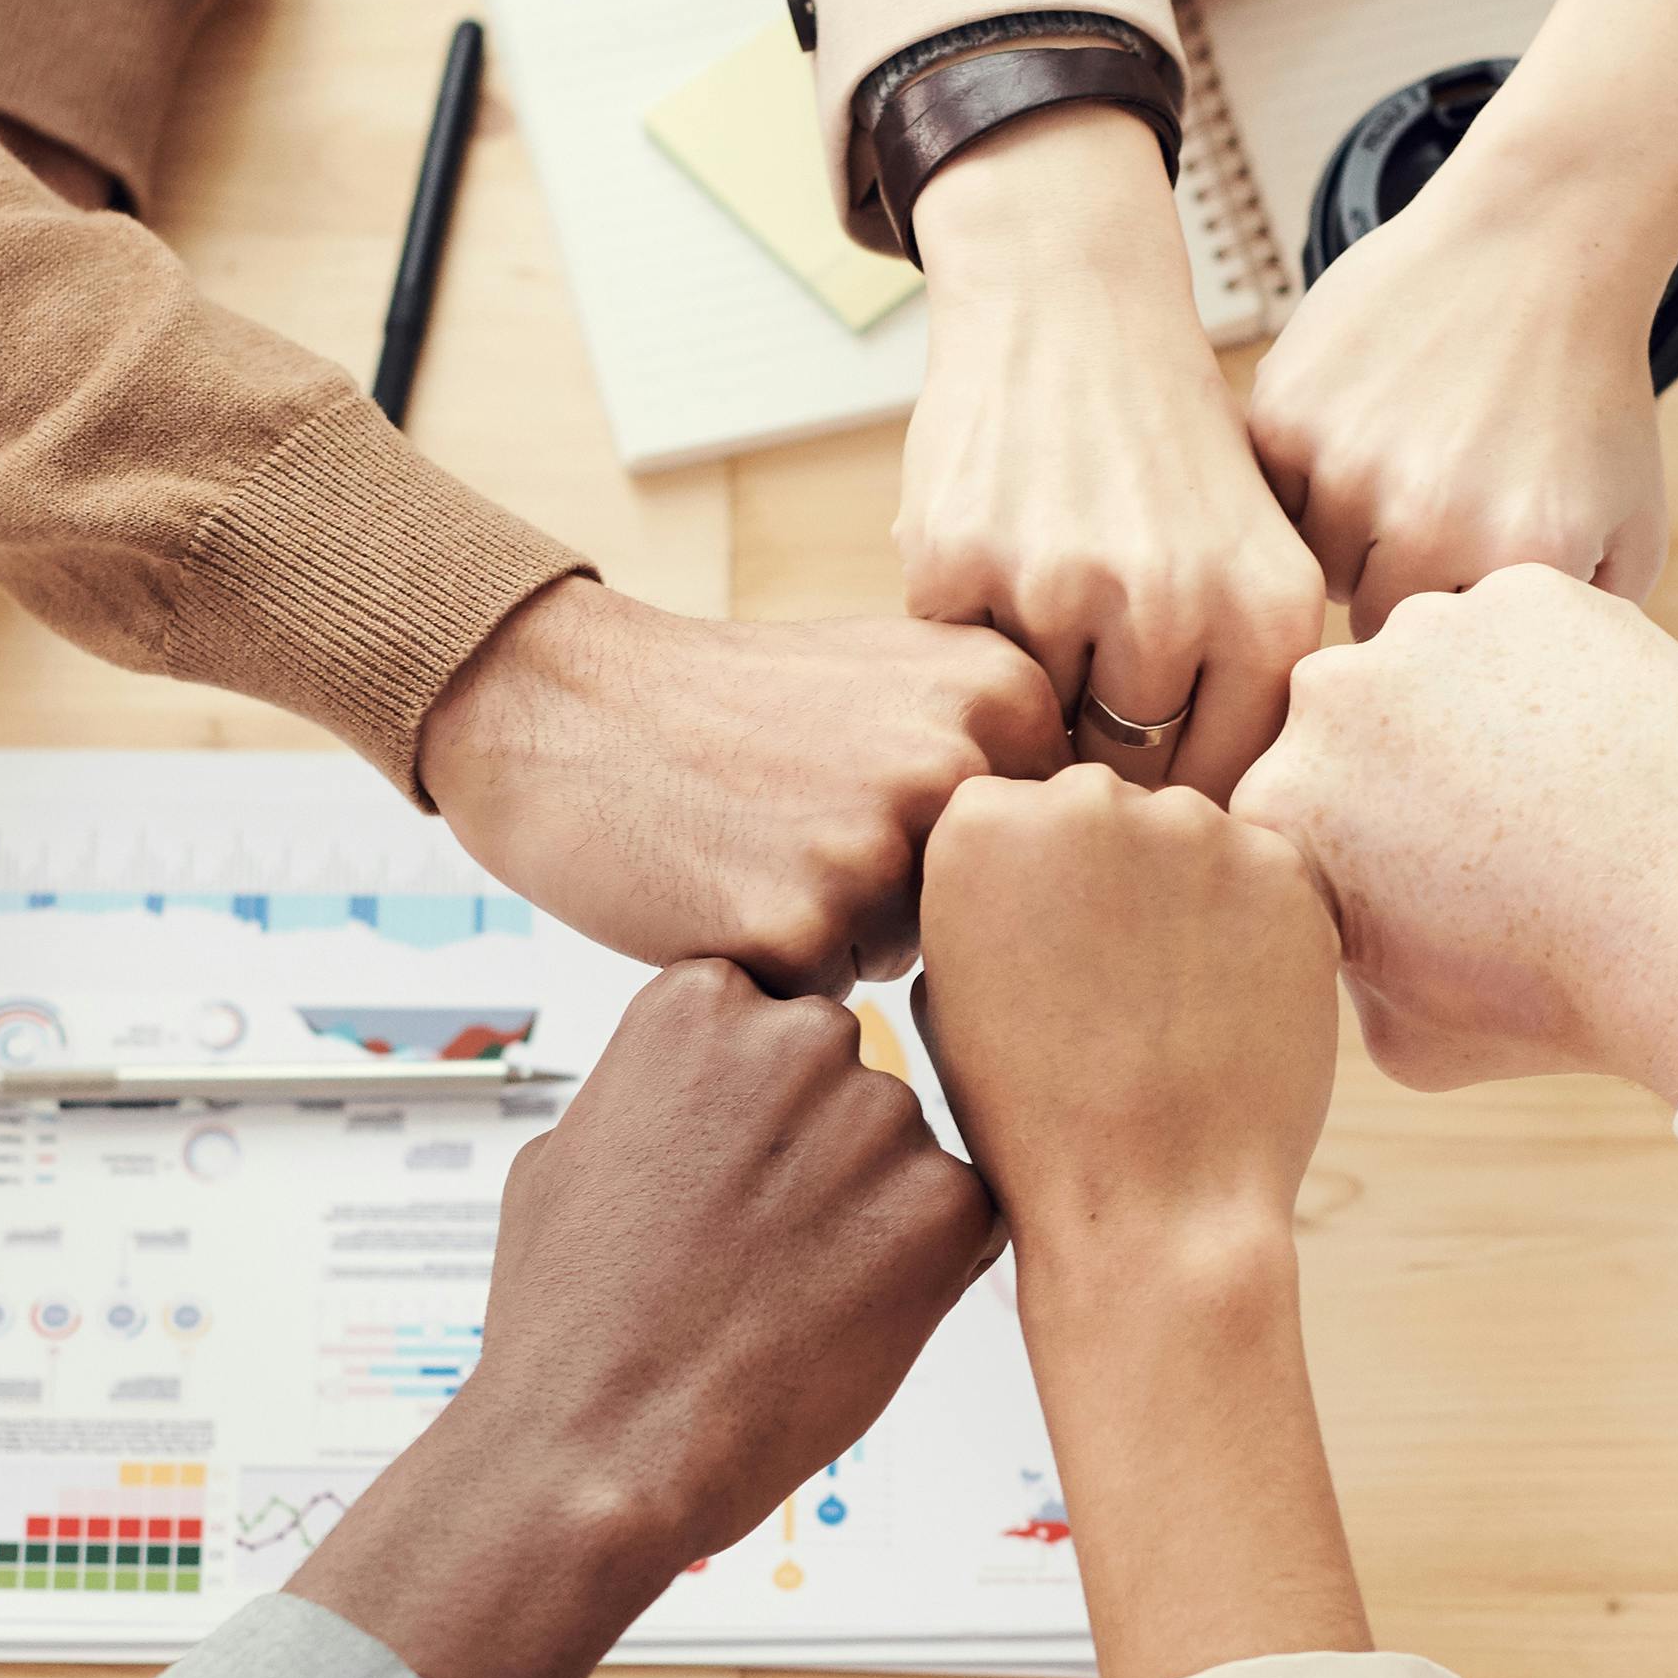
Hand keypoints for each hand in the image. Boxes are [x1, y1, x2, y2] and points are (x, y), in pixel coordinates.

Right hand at [286, 960, 1003, 1677]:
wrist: (603, 1454)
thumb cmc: (571, 1320)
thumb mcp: (569, 1152)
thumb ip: (656, 1089)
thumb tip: (701, 1086)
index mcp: (699, 1001)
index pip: (769, 1019)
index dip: (751, 1111)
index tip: (722, 1175)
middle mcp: (800, 1036)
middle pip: (846, 1076)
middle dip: (818, 1151)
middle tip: (758, 1246)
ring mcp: (882, 1117)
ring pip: (902, 1153)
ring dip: (869, 1213)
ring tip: (786, 1297)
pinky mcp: (950, 1206)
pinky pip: (959, 1220)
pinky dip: (918, 1271)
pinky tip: (838, 1322)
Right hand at [418, 579, 1063, 991]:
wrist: (567, 707)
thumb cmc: (738, 707)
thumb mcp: (898, 680)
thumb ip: (1006, 751)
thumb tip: (1109, 861)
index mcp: (1002, 694)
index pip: (1048, 848)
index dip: (972, 857)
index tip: (890, 810)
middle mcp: (957, 767)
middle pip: (992, 913)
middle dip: (918, 903)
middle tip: (810, 829)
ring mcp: (878, 849)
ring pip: (915, 963)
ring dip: (849, 938)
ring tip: (764, 850)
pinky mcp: (799, 928)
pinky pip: (827, 997)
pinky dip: (777, 967)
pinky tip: (723, 889)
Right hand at [897, 105, 1321, 797]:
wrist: (1069, 306)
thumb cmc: (1168, 452)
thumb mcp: (1254, 557)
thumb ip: (1246, 691)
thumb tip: (1217, 851)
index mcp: (1269, 615)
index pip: (1220, 789)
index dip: (1177, 797)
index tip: (1152, 778)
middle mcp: (1175, 605)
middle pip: (1122, 773)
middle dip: (1098, 754)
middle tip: (1085, 701)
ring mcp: (1060, 584)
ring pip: (1031, 729)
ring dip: (1025, 698)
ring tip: (1042, 619)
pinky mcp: (957, 563)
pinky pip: (954, 667)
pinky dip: (964, 638)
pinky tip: (992, 568)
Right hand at [916, 769, 1365, 1677]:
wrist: (1152, 1206)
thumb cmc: (1030, 1121)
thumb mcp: (948, 995)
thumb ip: (979, 896)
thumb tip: (1028, 858)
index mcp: (977, 822)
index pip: (1013, 814)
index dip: (1033, 896)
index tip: (1044, 964)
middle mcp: (1084, 796)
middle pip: (1104, 812)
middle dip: (1109, 882)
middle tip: (1115, 990)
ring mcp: (1193, 825)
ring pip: (1190, 839)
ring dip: (1185, 900)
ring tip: (1173, 1010)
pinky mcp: (1284, 866)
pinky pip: (1265, 875)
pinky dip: (1254, 930)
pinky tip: (1227, 1010)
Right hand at [1237, 567, 1677, 1098]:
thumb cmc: (1557, 994)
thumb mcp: (1401, 1035)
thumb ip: (1339, 964)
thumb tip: (1340, 922)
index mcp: (1280, 804)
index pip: (1295, 808)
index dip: (1356, 849)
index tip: (1423, 884)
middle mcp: (1329, 698)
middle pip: (1354, 722)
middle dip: (1405, 767)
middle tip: (1495, 830)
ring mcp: (1432, 630)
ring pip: (1434, 660)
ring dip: (1472, 707)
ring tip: (1554, 786)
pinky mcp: (1527, 591)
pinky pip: (1522, 624)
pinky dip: (1553, 671)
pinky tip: (1596, 742)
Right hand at [1241, 143, 1672, 624]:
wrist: (1536, 248)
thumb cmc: (1584, 395)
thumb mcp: (1630, 529)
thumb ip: (1577, 635)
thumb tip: (1513, 713)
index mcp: (1516, 562)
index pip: (1445, 669)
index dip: (1455, 625)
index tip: (1470, 580)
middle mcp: (1428, 523)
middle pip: (1368, 622)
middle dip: (1396, 584)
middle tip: (1430, 518)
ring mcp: (1348, 465)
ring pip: (1311, 562)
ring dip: (1345, 533)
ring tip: (1397, 473)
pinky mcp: (1286, 414)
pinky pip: (1270, 496)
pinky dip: (1302, 477)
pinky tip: (1356, 432)